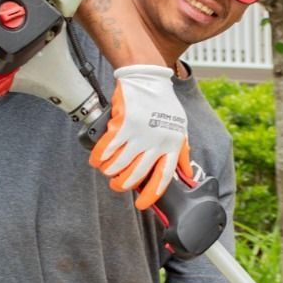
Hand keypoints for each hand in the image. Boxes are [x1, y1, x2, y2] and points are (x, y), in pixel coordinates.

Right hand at [89, 65, 189, 209]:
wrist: (147, 77)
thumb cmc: (163, 102)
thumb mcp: (181, 127)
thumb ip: (182, 152)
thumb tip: (185, 174)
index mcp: (172, 146)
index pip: (162, 178)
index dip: (151, 195)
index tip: (143, 206)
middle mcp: (157, 143)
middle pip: (137, 175)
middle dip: (123, 184)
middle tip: (117, 185)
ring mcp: (140, 134)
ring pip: (120, 164)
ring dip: (110, 171)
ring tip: (106, 170)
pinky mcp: (124, 124)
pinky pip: (108, 148)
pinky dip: (100, 157)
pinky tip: (96, 160)